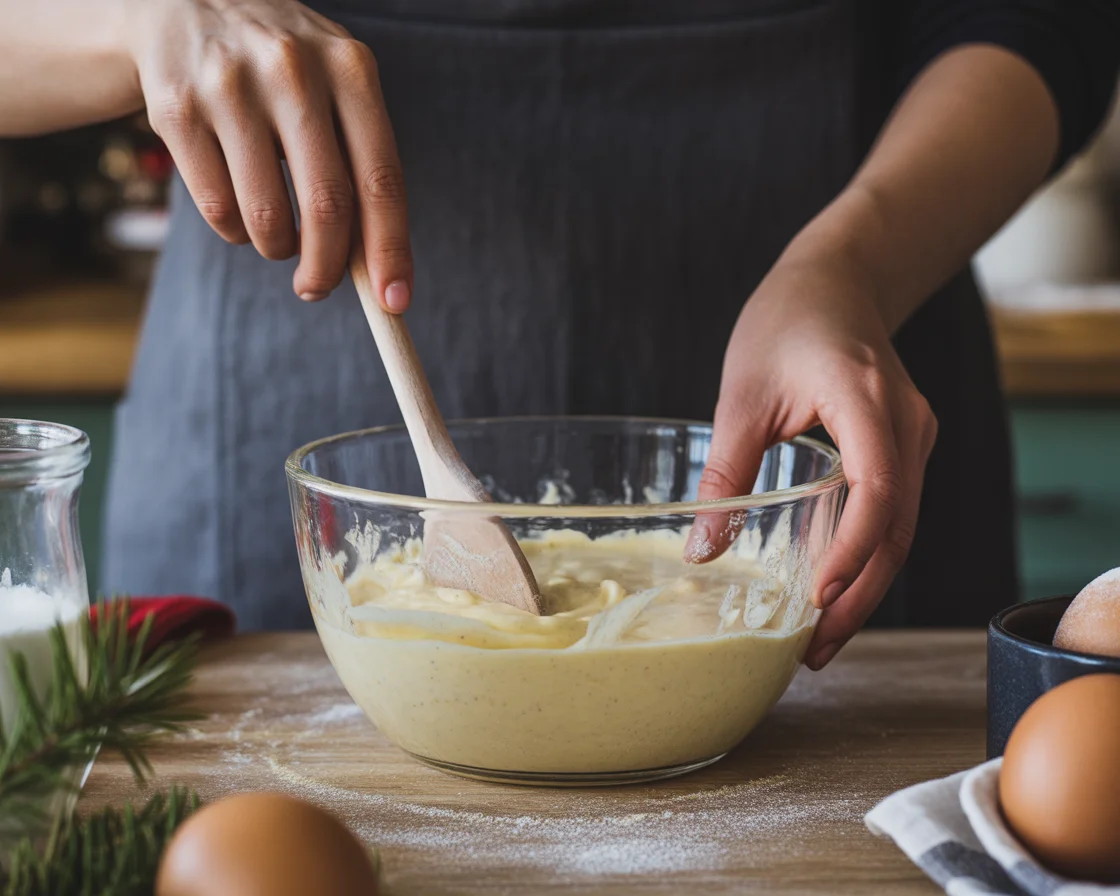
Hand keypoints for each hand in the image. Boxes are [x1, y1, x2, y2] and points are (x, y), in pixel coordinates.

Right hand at [125, 0, 410, 309]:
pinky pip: (218, 209)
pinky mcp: (176, 108)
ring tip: (277, 236)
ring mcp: (229, 86)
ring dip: (277, 248)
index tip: (394, 300)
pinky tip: (238, 206)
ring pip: (267, 217)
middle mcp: (292, 69)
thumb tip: (378, 267)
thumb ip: (360, 163)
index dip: (390, 249)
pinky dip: (235, 230)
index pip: (381, 179)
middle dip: (328, 267)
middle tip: (318, 288)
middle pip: (327, 206)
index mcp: (349, 67)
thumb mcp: (335, 87)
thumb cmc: (283, 67)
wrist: (183, 0)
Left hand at [684, 248, 936, 669]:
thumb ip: (726, 473)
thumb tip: (702, 552)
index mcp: (865, 399)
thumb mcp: (740, 394)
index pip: (877, 489)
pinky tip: (836, 590)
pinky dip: (868, 556)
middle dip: (859, 595)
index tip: (818, 599)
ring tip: (824, 639)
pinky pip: (896, 512)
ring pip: (902, 528)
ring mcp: (914, 436)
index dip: (852, 551)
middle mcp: (906, 423)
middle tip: (816, 650)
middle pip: (898, 527)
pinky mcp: (906, 448)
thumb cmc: (785, 323)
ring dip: (867, 586)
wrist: (836, 283)